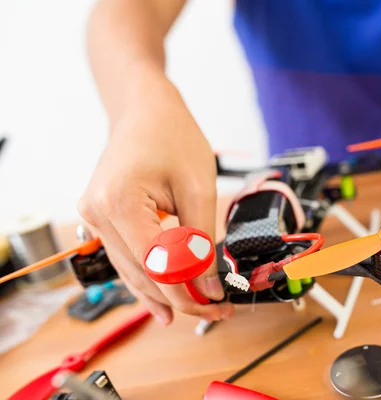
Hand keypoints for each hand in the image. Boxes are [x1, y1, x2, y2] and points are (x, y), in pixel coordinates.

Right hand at [78, 80, 232, 325]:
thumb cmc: (172, 136)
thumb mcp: (198, 188)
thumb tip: (209, 286)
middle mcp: (97, 215)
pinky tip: (167, 302)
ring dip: (167, 294)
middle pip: (144, 276)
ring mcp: (93, 219)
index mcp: (119, 203)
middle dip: (183, 299)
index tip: (219, 305)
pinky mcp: (101, 219)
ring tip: (201, 309)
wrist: (144, 110)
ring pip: (134, 274)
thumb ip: (202, 241)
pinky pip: (128, 259)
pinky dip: (151, 278)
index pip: (158, 268)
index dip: (190, 293)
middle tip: (217, 311)